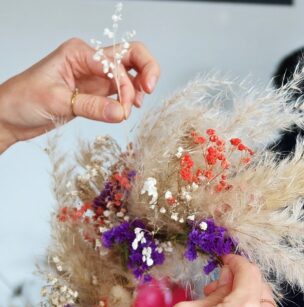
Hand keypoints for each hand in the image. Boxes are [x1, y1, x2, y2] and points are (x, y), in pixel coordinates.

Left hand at [0, 38, 159, 151]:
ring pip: (128, 74)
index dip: (126, 84)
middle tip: (150, 90)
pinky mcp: (94, 94)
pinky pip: (119, 92)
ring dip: (138, 87)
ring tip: (135, 107)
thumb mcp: (57, 102)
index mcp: (79, 53)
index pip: (115, 63)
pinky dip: (129, 99)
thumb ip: (92, 107)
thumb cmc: (24, 100)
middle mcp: (90, 62)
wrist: (9, 116)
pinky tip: (128, 110)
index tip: (126, 108)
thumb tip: (121, 113)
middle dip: (145, 69)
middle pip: (129, 56)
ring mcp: (94, 78)